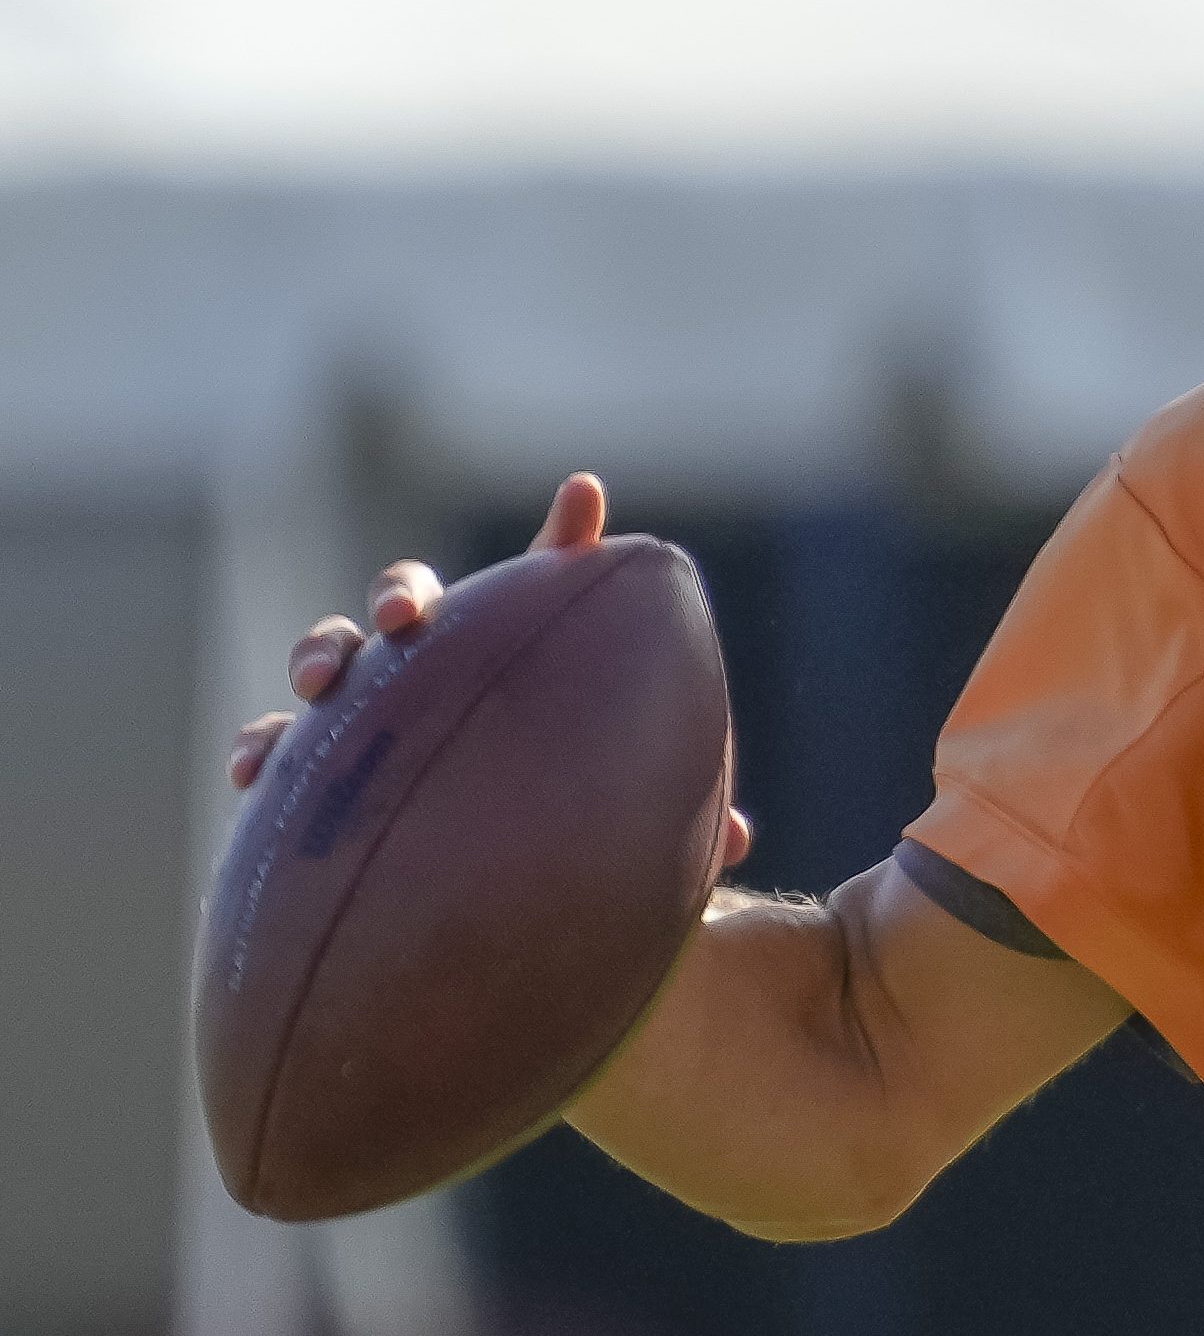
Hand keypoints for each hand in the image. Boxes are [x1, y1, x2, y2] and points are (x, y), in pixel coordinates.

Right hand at [224, 472, 755, 868]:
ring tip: (321, 679)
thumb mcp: (611, 824)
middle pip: (409, 599)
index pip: (544, 587)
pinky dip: (260, 749)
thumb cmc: (549, 846)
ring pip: (330, 659)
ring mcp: (365, 722)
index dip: (568, 536)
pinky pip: (272, 754)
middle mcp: (433, 675)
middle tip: (412, 617)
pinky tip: (255, 769)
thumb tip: (741, 839)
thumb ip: (666, 816)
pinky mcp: (310, 783)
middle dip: (403, 593)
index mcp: (513, 663)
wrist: (461, 913)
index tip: (590, 496)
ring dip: (320, 652)